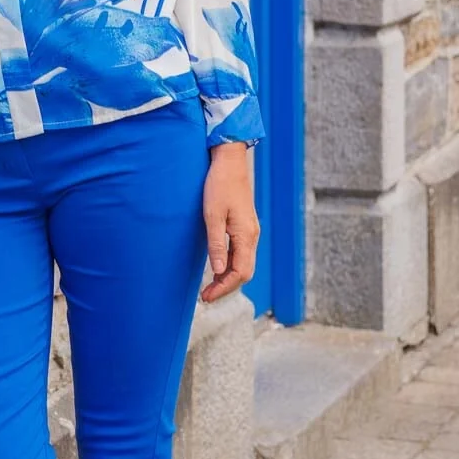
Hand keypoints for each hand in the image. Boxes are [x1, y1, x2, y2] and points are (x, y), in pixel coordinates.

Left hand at [201, 141, 259, 302]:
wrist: (230, 161)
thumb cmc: (219, 185)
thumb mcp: (212, 215)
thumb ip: (216, 244)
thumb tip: (219, 271)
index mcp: (246, 235)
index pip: (240, 273)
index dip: (223, 288)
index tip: (207, 296)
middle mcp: (252, 236)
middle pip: (244, 272)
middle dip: (226, 287)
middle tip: (205, 296)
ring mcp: (250, 231)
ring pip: (243, 264)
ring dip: (228, 277)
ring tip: (209, 286)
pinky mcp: (245, 226)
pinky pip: (241, 253)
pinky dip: (230, 265)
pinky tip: (217, 267)